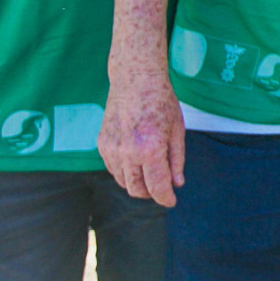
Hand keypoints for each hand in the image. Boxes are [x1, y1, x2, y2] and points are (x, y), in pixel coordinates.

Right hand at [99, 68, 184, 206]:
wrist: (136, 79)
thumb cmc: (161, 101)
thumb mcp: (177, 130)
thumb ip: (176, 160)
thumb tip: (177, 183)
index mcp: (151, 149)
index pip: (157, 187)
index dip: (165, 198)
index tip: (171, 201)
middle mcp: (128, 152)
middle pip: (137, 190)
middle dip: (151, 193)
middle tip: (161, 187)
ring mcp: (112, 149)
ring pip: (123, 182)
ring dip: (137, 183)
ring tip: (150, 172)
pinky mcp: (102, 144)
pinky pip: (113, 168)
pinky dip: (125, 171)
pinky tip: (136, 161)